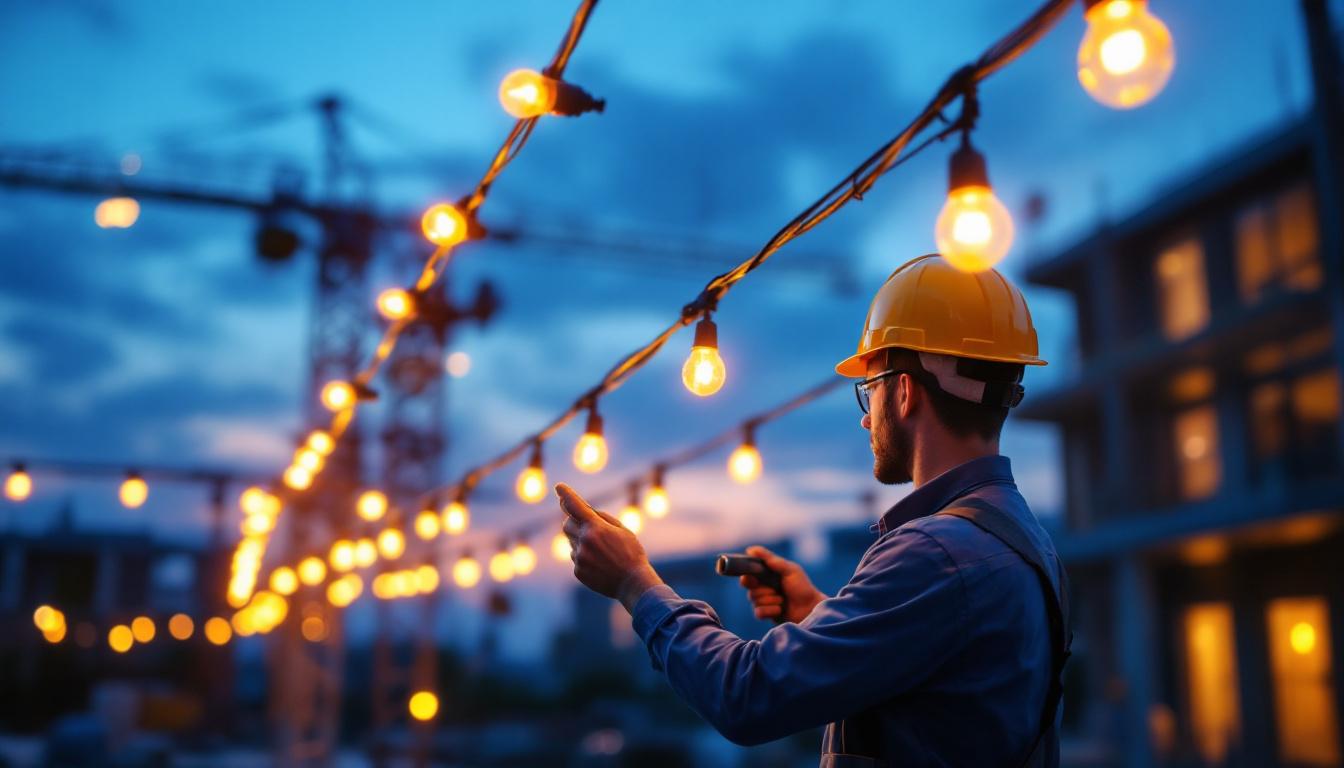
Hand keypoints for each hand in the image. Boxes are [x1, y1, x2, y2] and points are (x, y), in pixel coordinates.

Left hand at [557, 483, 661, 608]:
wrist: (633, 583)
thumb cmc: (631, 553)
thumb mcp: (621, 529)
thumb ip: (601, 518)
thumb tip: (583, 510)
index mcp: (596, 527)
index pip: (575, 505)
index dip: (566, 494)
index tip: (559, 486)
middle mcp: (584, 541)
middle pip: (567, 524)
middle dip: (573, 522)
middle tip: (585, 525)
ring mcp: (580, 557)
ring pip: (571, 542)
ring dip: (580, 540)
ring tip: (601, 550)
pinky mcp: (578, 571)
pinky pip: (575, 558)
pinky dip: (584, 556)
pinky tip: (600, 562)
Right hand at [738, 545, 824, 623]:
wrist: (811, 609)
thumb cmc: (802, 587)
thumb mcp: (789, 570)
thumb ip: (772, 560)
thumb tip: (751, 550)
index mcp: (767, 574)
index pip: (747, 572)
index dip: (747, 575)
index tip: (752, 578)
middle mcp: (763, 586)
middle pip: (748, 586)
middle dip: (763, 589)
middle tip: (775, 589)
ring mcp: (764, 600)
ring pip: (754, 599)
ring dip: (770, 600)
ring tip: (782, 599)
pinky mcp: (766, 613)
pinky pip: (758, 612)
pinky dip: (770, 610)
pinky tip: (780, 609)